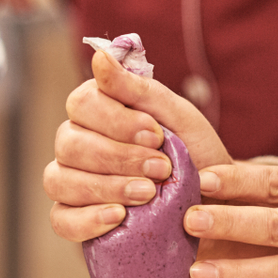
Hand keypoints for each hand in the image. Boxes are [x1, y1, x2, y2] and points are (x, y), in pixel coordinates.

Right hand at [46, 49, 231, 241]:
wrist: (216, 201)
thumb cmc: (193, 152)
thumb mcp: (177, 115)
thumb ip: (138, 88)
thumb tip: (99, 56)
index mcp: (98, 111)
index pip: (82, 104)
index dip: (116, 120)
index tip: (155, 134)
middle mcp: (77, 144)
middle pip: (71, 144)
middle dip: (118, 157)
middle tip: (162, 168)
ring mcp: (72, 182)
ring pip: (61, 181)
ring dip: (107, 187)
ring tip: (149, 194)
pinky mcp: (77, 219)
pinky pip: (62, 221)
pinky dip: (87, 220)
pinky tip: (118, 217)